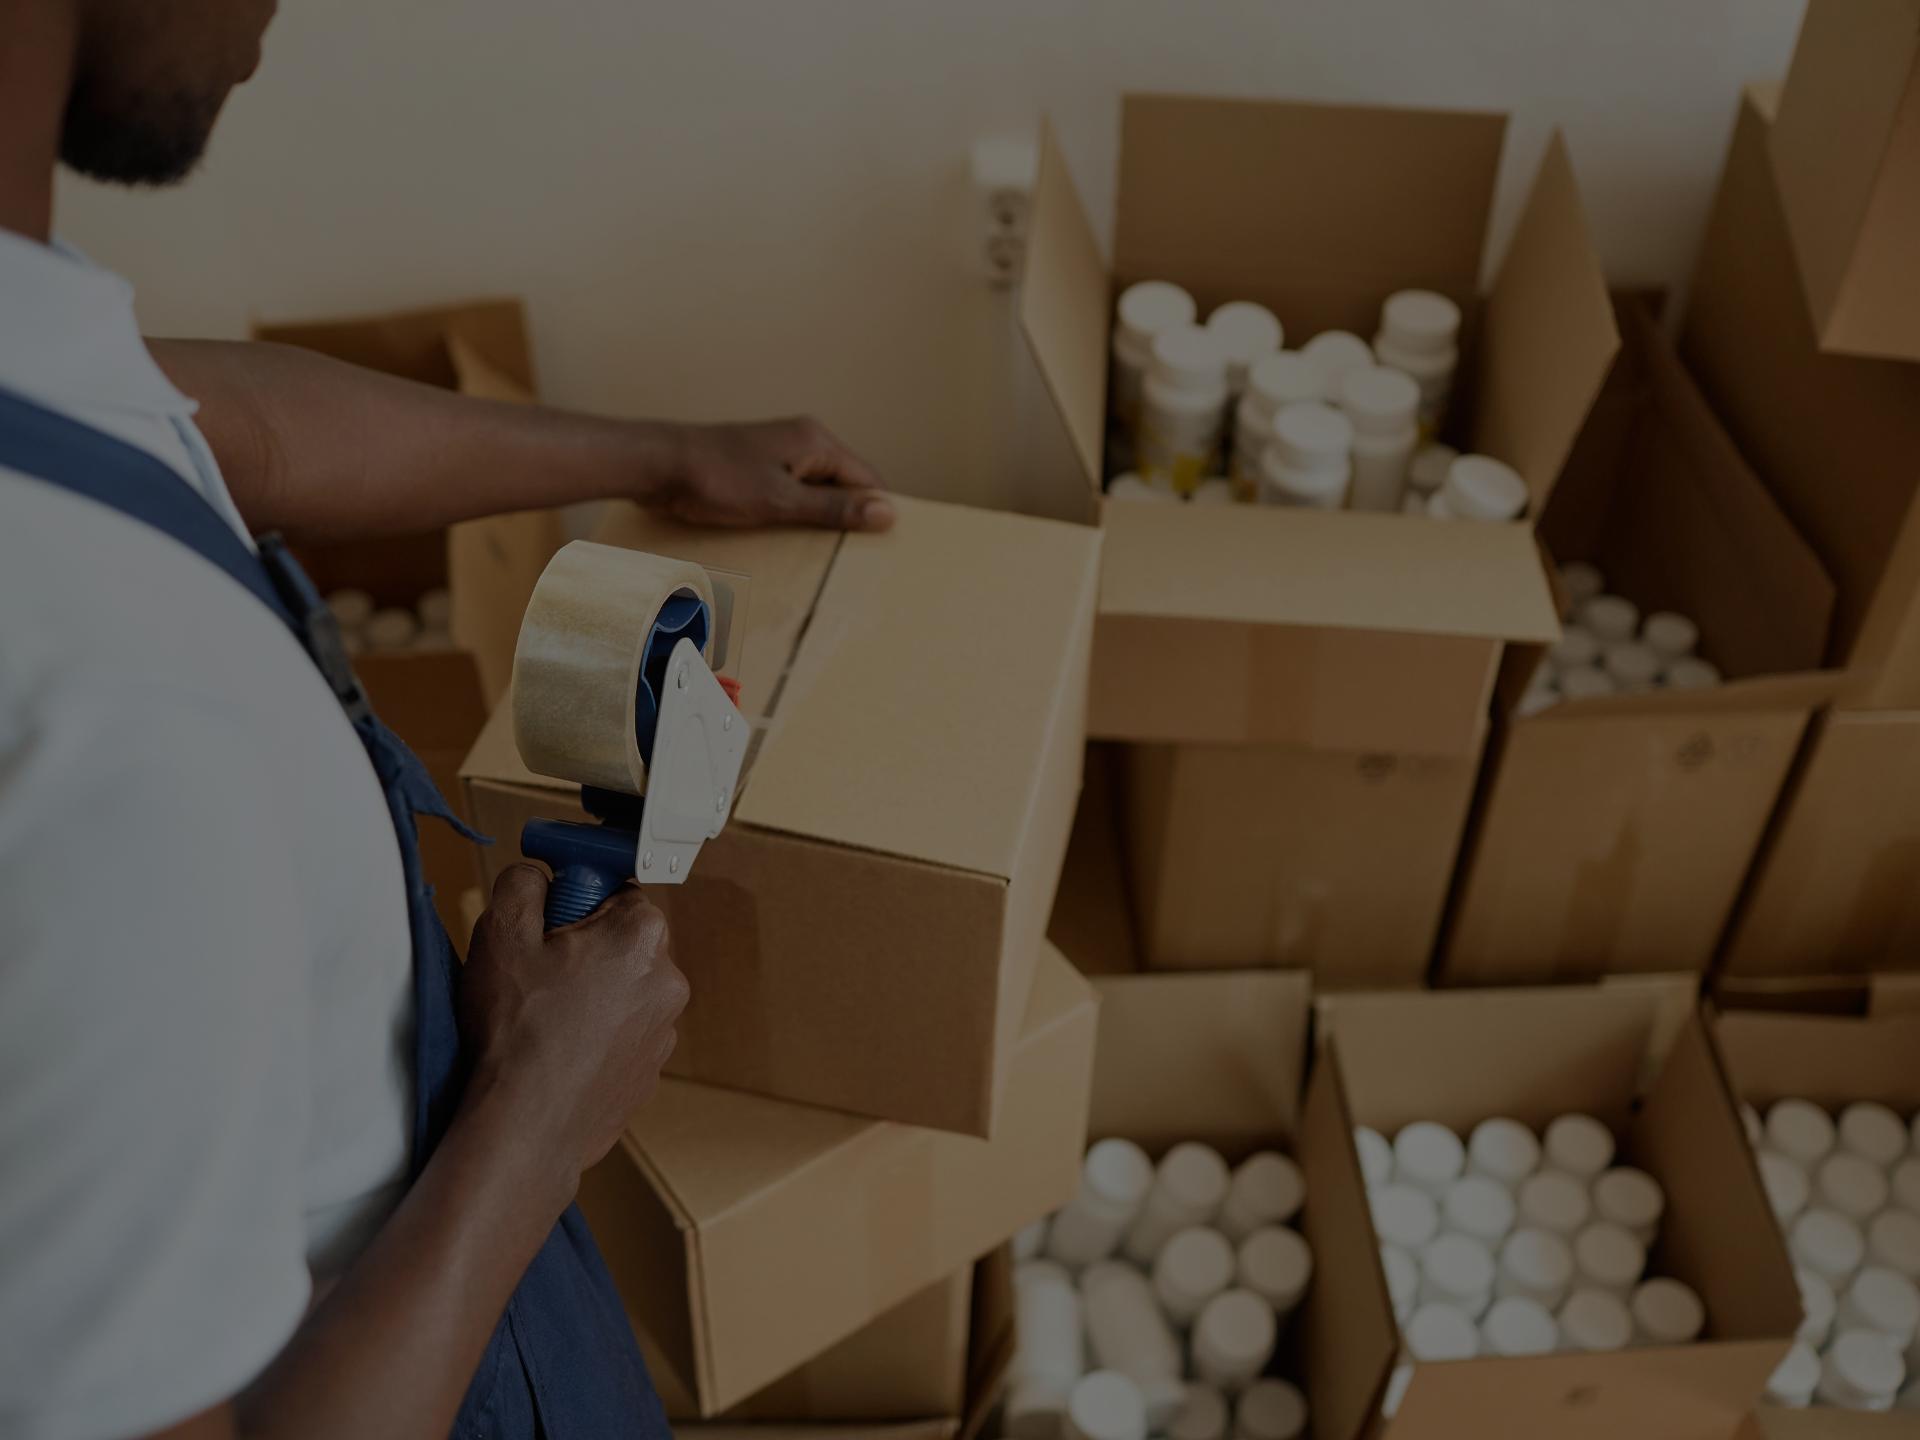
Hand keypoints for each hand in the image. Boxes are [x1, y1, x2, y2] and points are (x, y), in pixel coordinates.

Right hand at [459, 865, 689, 1180]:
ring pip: (621, 990)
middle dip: (581, 949)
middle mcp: (668, 979)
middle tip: (537, 973)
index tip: (547, 922)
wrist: (526, 1127)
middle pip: (621, 940)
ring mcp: (663, 1030)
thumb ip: (523, 883)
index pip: (615, 890)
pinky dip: (594, 1037)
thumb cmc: (517, 1033)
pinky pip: (622, 1035)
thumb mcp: (500, 933)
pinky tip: (557, 1052)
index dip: (573, 903)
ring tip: (542, 1020)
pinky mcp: (649, 1071)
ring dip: (589, 995)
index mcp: (642, 935)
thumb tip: (537, 874)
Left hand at [661, 416, 892, 531]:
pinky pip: (792, 493)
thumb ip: (834, 509)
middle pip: (843, 485)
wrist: (658, 465)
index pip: (866, 479)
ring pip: (817, 491)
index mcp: (815, 441)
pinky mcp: (758, 468)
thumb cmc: (716, 479)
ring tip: (818, 551)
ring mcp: (779, 454)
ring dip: (818, 519)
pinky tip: (788, 537)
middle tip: (848, 556)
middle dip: (846, 517)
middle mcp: (802, 441)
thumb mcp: (781, 501)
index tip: (878, 547)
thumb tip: (887, 513)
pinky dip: (795, 515)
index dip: (874, 511)